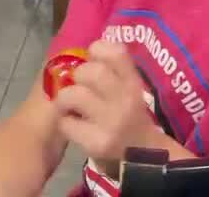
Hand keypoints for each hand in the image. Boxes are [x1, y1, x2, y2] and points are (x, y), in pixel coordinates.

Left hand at [51, 40, 157, 171]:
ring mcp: (111, 122)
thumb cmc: (131, 120)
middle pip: (91, 71)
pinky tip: (73, 127)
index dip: (99, 49)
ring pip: (74, 95)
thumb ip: (115, 72)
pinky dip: (65, 124)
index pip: (117, 52)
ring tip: (69, 107)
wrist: (144, 160)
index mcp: (134, 84)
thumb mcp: (130, 92)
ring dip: (65, 100)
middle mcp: (125, 99)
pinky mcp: (97, 143)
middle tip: (78, 87)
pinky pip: (67, 123)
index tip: (92, 56)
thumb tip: (90, 47)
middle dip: (77, 76)